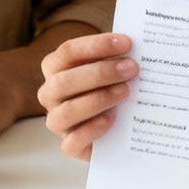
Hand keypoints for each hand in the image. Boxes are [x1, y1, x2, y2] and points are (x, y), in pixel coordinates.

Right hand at [36, 33, 136, 159]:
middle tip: (131, 68)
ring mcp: (57, 121)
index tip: (127, 43)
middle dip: (101, 73)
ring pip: (67, 111)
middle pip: (65, 81)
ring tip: (126, 91)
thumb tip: (138, 48)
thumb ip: (116, 57)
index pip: (68, 52)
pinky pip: (73, 141)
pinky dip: (93, 129)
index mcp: (55, 68)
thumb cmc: (110, 86)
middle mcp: (50, 93)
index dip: (97, 45)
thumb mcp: (110, 68)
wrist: (114, 126)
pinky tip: (113, 118)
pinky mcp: (69, 145)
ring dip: (99, 99)